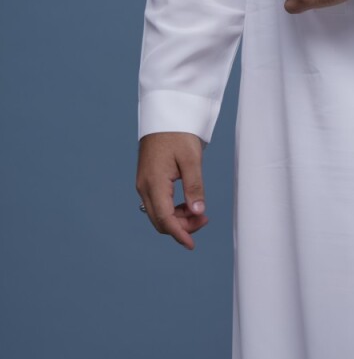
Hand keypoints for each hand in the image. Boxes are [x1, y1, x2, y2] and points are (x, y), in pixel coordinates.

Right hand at [136, 131, 208, 249]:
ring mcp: (144, 183)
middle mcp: (144, 187)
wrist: (165, 114)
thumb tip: (198, 213)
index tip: (191, 245)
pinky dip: (172, 209)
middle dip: (181, 227)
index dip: (179, 234)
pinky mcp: (148, 179)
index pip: (165, 219)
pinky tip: (187, 205)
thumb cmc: (179, 133)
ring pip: (158, 213)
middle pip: (160, 220)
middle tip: (204, 221)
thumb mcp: (191, 159)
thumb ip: (194, 187)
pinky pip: (157, 203)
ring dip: (177, 218)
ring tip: (199, 213)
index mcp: (154, 183)